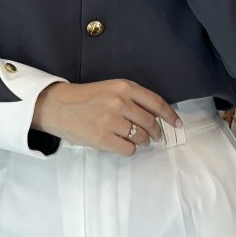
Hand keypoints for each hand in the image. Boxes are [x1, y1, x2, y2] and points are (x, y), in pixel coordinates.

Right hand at [32, 79, 183, 156]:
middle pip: (151, 122)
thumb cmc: (86, 98)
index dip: (170, 115)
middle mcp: (120, 102)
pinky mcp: (103, 138)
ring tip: (135, 139)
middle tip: (155, 137)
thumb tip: (158, 117)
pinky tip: (121, 144)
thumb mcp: (111, 89)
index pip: (156, 102)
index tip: (177, 124)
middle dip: (156, 132)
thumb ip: (132, 99)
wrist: (58, 106)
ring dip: (142, 142)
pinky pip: (129, 149)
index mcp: (124, 87)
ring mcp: (111, 120)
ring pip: (141, 137)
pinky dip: (129, 149)